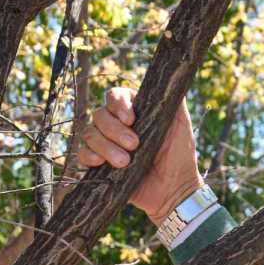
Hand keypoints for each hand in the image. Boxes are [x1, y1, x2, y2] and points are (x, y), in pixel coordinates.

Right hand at [76, 88, 202, 224]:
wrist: (174, 190)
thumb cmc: (180, 156)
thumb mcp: (181, 123)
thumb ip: (174, 99)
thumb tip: (171, 74)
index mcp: (134, 111)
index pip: (114, 96)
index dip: (118, 105)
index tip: (131, 119)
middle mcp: (117, 125)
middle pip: (99, 115)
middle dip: (114, 130)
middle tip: (134, 145)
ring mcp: (106, 144)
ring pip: (89, 133)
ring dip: (106, 147)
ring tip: (125, 162)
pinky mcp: (98, 165)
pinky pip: (82, 154)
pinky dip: (89, 156)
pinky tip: (101, 164)